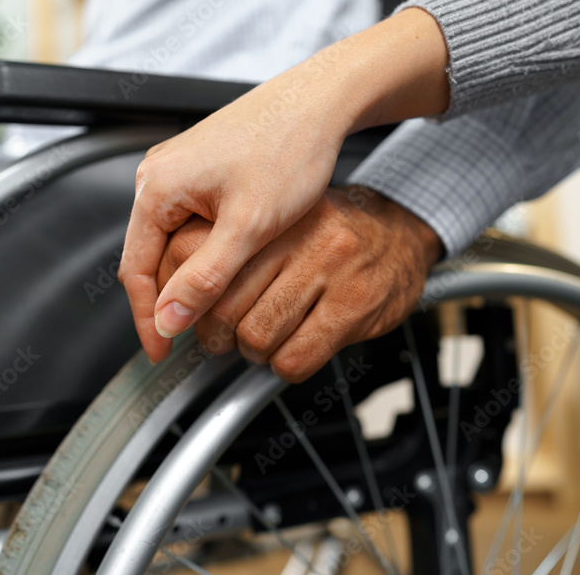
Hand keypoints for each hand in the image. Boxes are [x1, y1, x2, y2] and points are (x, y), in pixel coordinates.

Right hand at [119, 8, 448, 362]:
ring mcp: (179, 169)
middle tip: (192, 337)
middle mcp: (158, 175)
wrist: (320, 101)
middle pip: (149, 256)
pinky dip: (203, 252)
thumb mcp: (249, 226)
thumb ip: (205, 278)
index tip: (161, 353)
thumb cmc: (289, 148)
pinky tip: (228, 270)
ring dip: (189, 277)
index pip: (135, 270)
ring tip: (213, 310)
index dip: (148, 319)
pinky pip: (189, 222)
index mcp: (157, 187)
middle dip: (169, 300)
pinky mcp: (202, 168)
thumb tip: (169, 320)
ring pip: (172, 241)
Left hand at [156, 186, 442, 381]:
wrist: (402, 234)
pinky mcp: (353, 306)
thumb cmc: (331, 233)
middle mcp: (298, 236)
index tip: (180, 311)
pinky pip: (294, 358)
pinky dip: (283, 366)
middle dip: (213, 334)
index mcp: (269, 213)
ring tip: (259, 342)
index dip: (180, 295)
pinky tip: (290, 350)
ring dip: (250, 352)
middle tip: (220, 337)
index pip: (195, 255)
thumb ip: (231, 247)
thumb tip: (177, 293)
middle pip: (222, 303)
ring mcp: (329, 270)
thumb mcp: (280, 221)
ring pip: (256, 335)